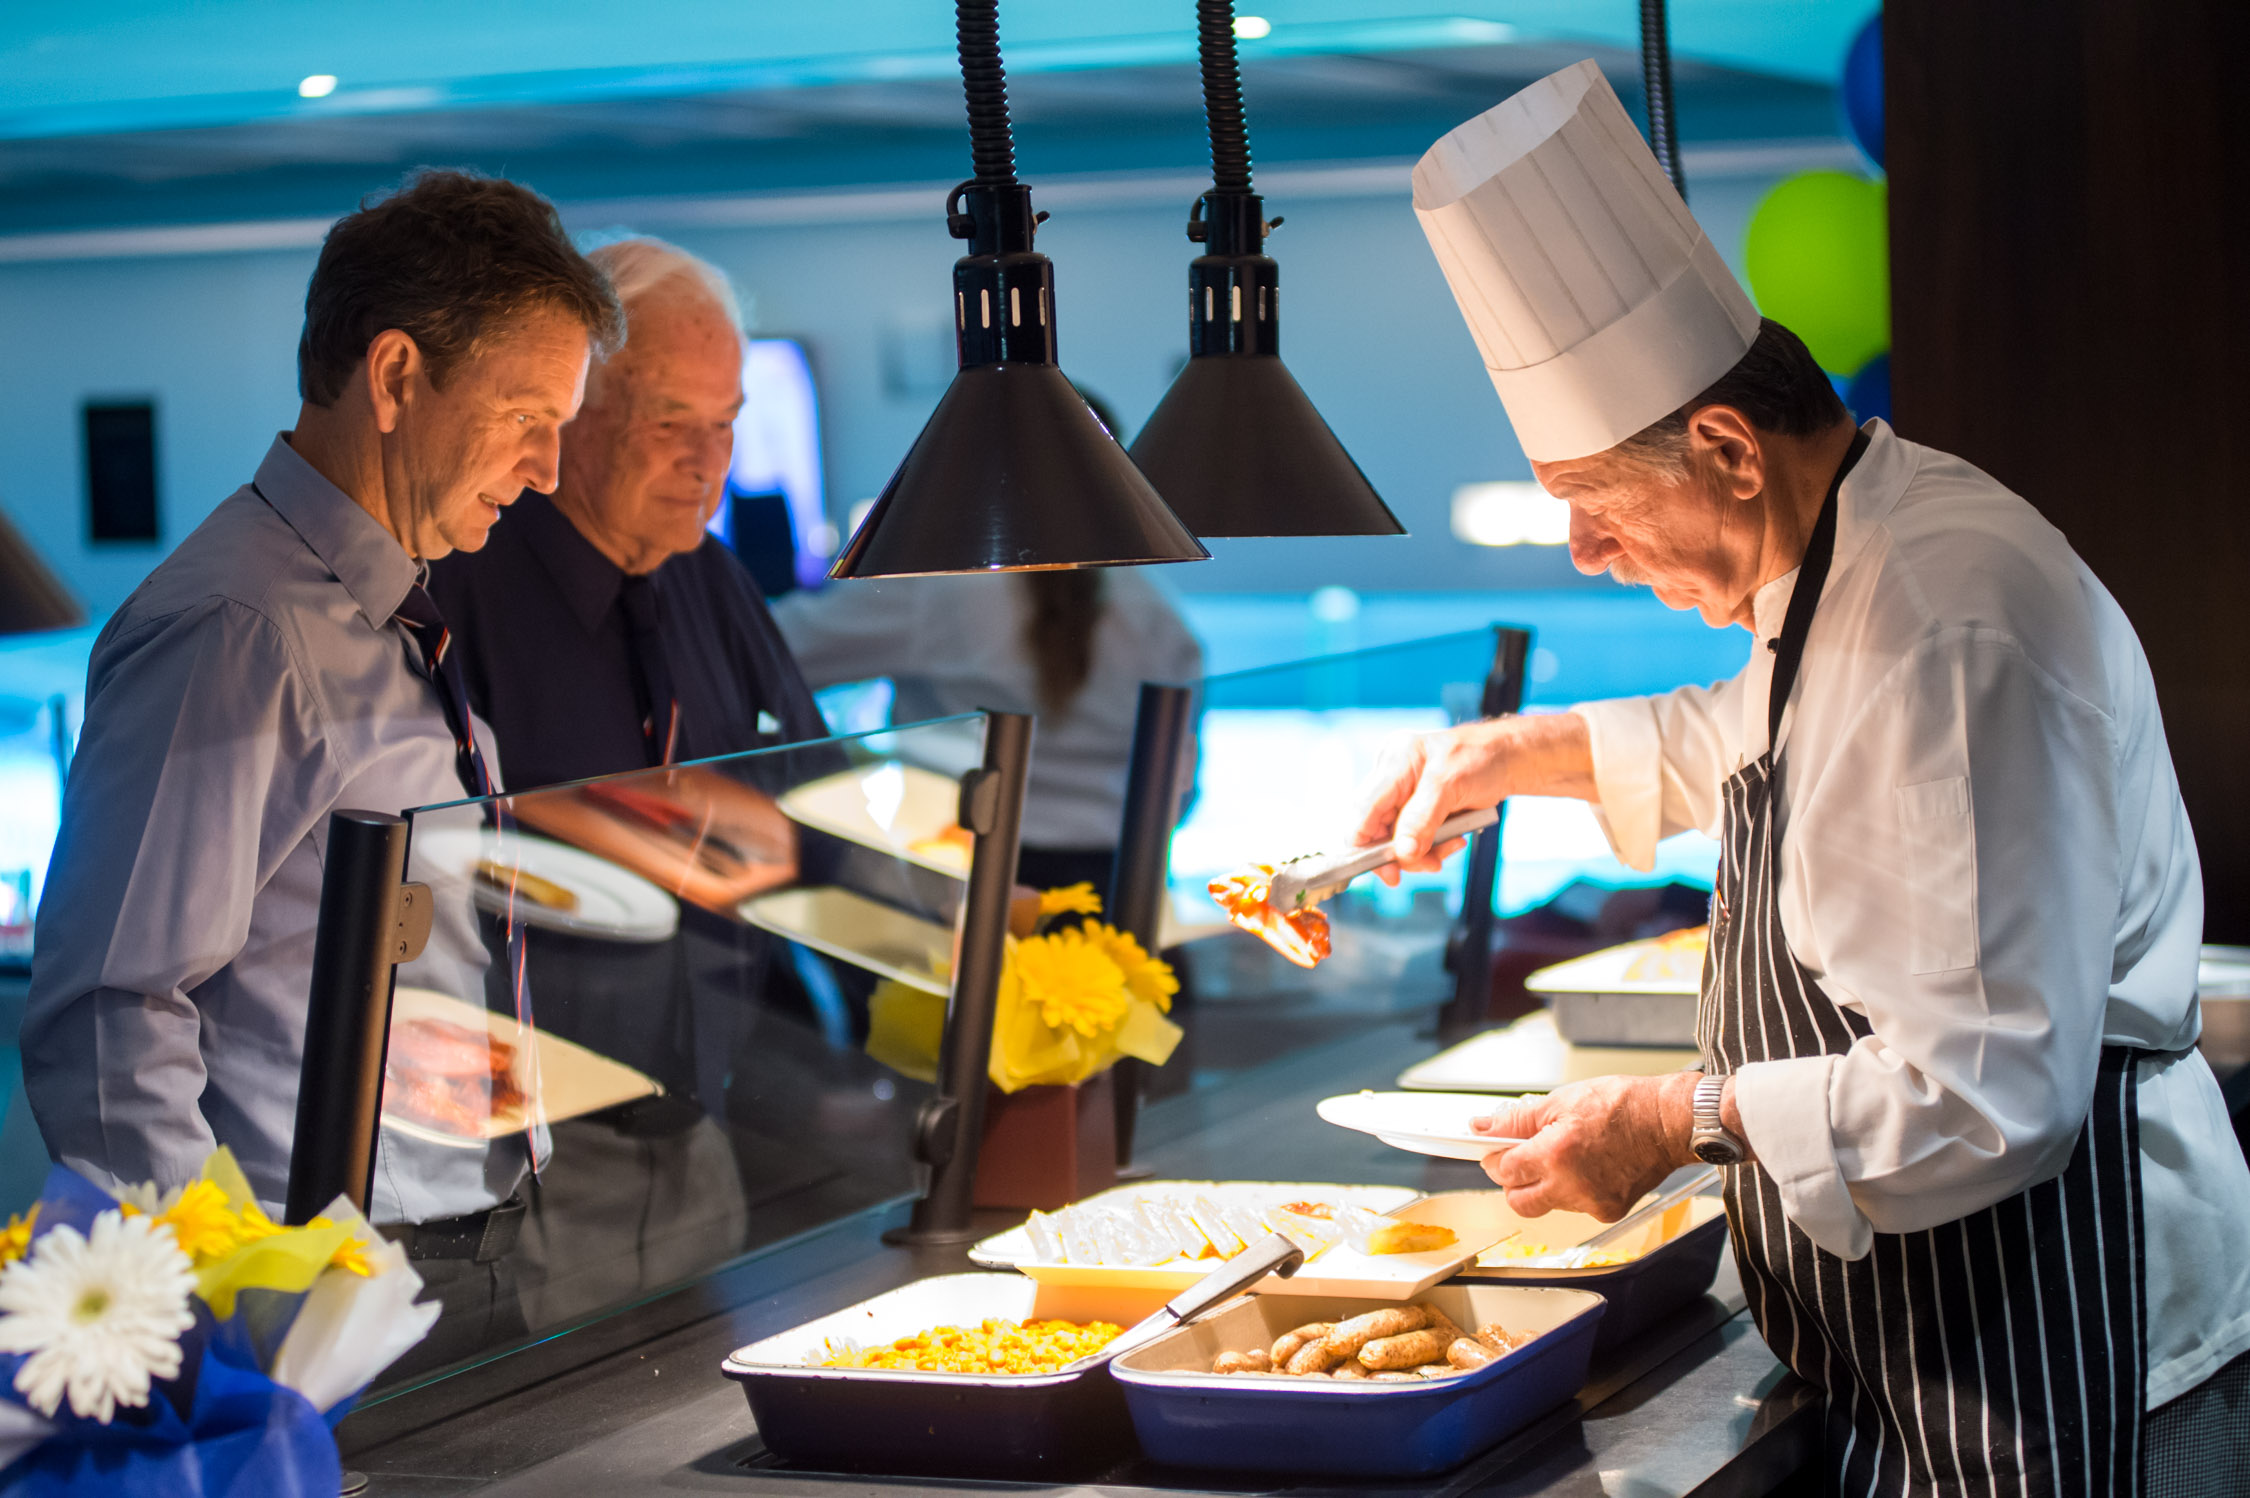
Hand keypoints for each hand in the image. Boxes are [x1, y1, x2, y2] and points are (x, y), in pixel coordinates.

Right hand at [1348, 724, 1508, 883]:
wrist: (1508, 759)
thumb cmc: (1481, 758)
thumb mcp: (1450, 785)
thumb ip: (1422, 818)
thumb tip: (1402, 852)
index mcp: (1394, 761)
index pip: (1364, 806)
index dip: (1364, 841)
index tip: (1382, 869)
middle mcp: (1392, 777)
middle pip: (1378, 827)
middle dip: (1402, 851)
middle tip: (1428, 865)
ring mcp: (1404, 794)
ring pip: (1397, 838)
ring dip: (1422, 852)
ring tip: (1451, 846)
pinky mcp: (1418, 808)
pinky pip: (1414, 837)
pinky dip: (1432, 846)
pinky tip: (1453, 840)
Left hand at [1473, 1073, 1699, 1220]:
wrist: (1668, 1122)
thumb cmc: (1623, 1106)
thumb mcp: (1560, 1101)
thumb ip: (1516, 1120)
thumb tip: (1482, 1127)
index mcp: (1556, 1154)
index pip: (1504, 1170)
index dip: (1496, 1156)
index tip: (1497, 1148)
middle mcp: (1572, 1186)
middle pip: (1519, 1201)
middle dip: (1513, 1181)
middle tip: (1522, 1158)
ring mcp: (1591, 1203)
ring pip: (1547, 1204)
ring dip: (1545, 1183)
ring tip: (1565, 1155)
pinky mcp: (1608, 1212)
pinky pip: (1575, 1207)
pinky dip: (1572, 1190)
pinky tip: (1587, 1167)